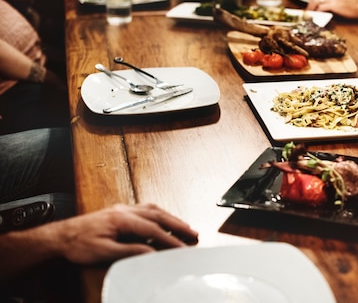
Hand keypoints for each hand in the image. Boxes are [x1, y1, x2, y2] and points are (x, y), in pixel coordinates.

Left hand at [52, 203, 197, 264]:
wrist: (61, 236)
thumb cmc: (78, 244)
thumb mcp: (104, 252)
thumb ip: (130, 250)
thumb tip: (151, 251)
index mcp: (122, 218)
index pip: (153, 229)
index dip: (170, 239)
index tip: (182, 247)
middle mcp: (124, 210)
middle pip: (158, 215)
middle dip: (178, 224)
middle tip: (193, 233)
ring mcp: (122, 208)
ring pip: (154, 209)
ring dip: (171, 217)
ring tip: (184, 226)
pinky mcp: (120, 211)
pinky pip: (146, 208)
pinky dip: (160, 213)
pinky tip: (164, 218)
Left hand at [306, 0, 357, 18]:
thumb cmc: (352, 9)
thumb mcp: (339, 7)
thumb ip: (330, 10)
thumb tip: (322, 16)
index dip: (311, 5)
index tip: (308, 13)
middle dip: (308, 7)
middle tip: (306, 16)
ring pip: (316, 2)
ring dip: (311, 11)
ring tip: (309, 18)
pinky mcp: (333, 5)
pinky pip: (321, 8)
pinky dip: (317, 14)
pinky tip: (316, 19)